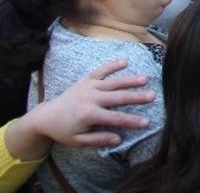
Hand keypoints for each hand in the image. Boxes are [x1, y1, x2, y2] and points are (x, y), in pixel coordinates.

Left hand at [9, 59, 153, 159]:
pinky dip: (112, 65)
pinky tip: (125, 61)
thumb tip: (118, 139)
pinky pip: (100, 71)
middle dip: (136, 97)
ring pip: (113, 82)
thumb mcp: (78, 141)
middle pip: (118, 97)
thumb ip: (98, 139)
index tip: (147, 122)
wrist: (45, 116)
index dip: (132, 120)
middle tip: (152, 96)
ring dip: (129, 80)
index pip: (115, 118)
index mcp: (89, 114)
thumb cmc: (63, 131)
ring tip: (145, 79)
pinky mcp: (85, 80)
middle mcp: (90, 98)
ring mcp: (88, 87)